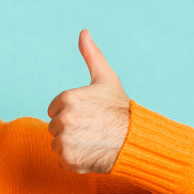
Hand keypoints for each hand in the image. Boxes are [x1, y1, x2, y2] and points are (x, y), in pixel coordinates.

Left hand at [47, 29, 130, 173]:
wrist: (138, 141)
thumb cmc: (121, 109)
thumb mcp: (106, 79)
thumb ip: (91, 56)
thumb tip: (84, 32)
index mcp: (67, 98)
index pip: (55, 110)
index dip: (73, 113)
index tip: (90, 114)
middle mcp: (63, 119)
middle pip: (55, 128)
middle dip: (72, 129)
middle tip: (94, 128)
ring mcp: (65, 141)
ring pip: (58, 145)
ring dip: (72, 146)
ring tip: (94, 140)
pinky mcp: (68, 160)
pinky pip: (63, 161)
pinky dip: (75, 161)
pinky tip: (92, 153)